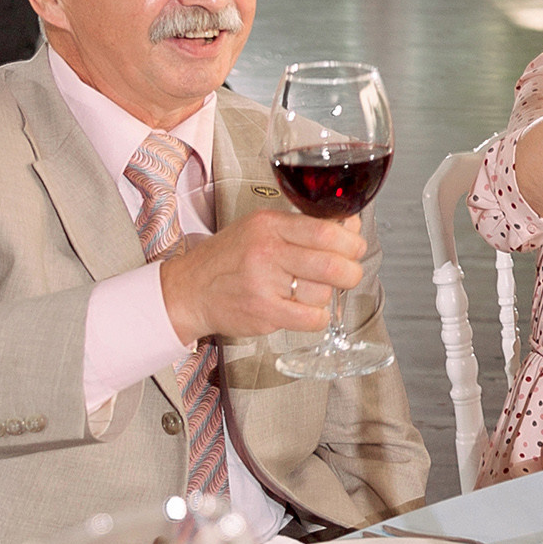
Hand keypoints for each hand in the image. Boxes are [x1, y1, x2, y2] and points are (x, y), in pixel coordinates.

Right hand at [157, 211, 365, 346]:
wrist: (188, 290)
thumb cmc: (228, 259)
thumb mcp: (261, 229)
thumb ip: (305, 226)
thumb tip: (351, 224)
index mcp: (269, 224)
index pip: (326, 229)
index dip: (351, 241)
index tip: (355, 247)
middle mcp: (266, 250)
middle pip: (332, 262)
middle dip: (351, 271)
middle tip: (348, 273)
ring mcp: (263, 282)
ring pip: (323, 292)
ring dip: (325, 295)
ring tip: (307, 291)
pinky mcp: (263, 311)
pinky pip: (311, 318)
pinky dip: (318, 317)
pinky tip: (307, 311)